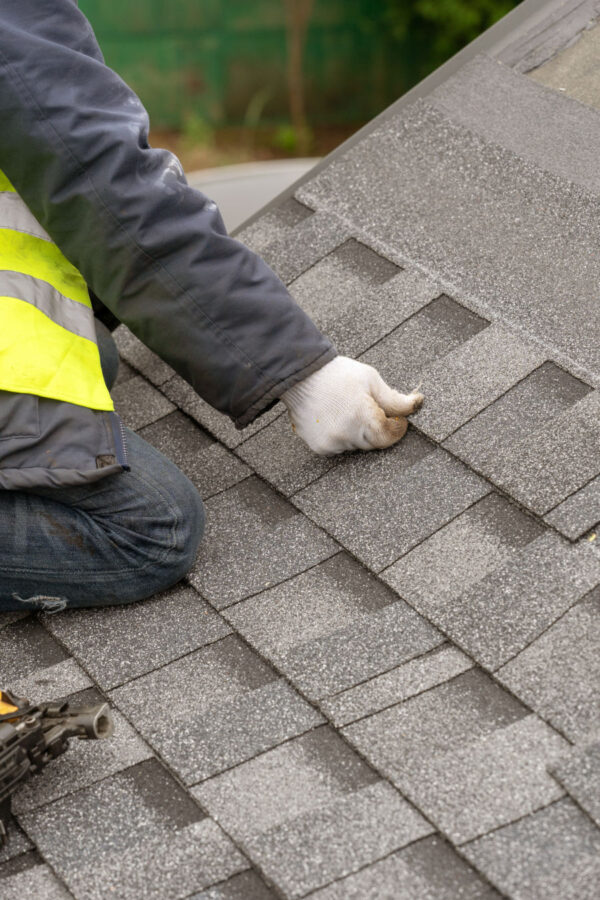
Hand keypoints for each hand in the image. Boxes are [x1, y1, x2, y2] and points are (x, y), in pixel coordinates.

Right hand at [281, 356, 422, 455]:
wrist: (301, 376)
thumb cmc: (337, 374)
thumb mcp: (371, 380)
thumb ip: (395, 399)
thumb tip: (416, 405)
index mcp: (363, 417)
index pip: (389, 437)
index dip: (397, 428)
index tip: (397, 419)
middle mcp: (347, 435)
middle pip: (374, 443)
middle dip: (377, 429)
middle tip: (369, 409)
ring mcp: (332, 443)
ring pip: (356, 446)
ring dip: (358, 433)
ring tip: (347, 410)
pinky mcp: (320, 447)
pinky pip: (339, 447)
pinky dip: (342, 436)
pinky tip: (334, 417)